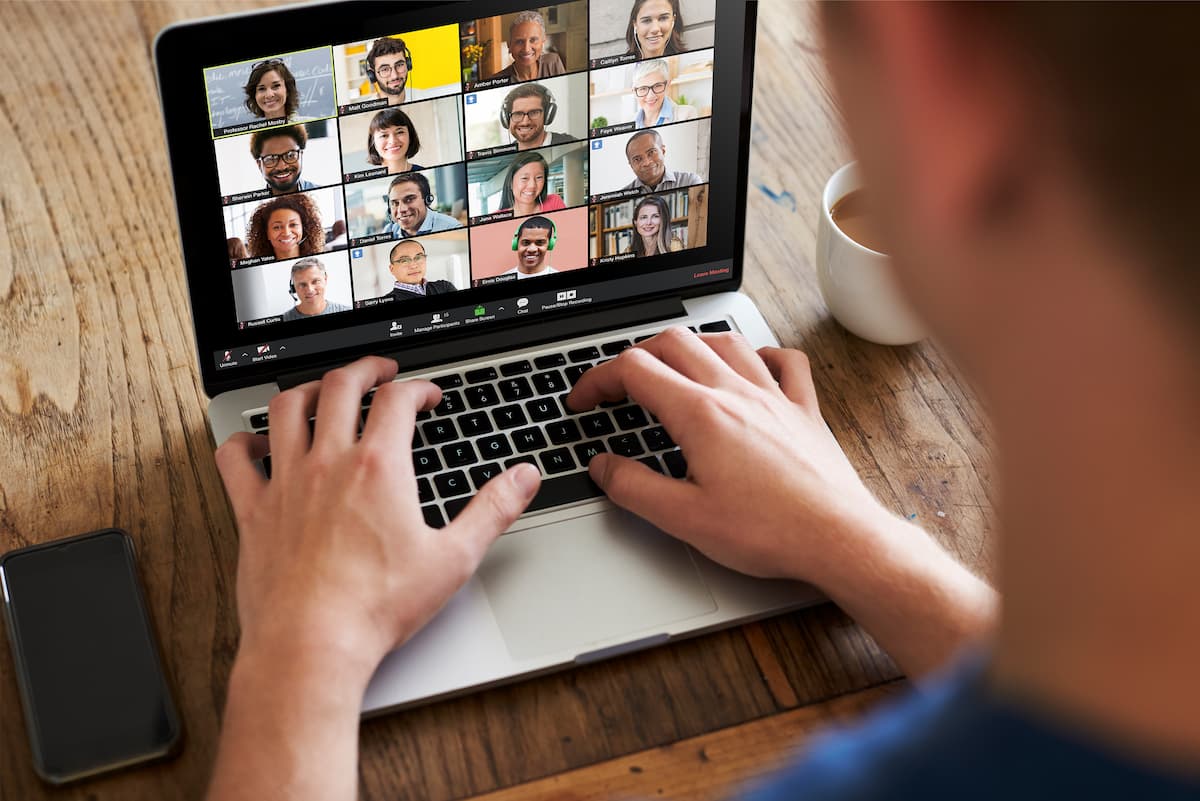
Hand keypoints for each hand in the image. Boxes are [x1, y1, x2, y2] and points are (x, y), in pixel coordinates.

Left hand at [214, 356, 540, 677]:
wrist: (312, 644)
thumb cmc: (376, 607)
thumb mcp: (453, 558)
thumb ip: (493, 510)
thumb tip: (523, 478)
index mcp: (379, 468)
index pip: (398, 399)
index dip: (418, 388)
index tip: (427, 395)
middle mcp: (329, 463)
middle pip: (341, 386)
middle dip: (364, 369)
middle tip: (378, 370)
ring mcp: (286, 483)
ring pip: (287, 408)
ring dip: (308, 389)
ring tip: (322, 390)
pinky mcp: (254, 510)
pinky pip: (236, 459)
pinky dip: (244, 440)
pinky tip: (256, 442)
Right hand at [567, 328, 890, 585]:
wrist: (838, 538)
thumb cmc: (770, 531)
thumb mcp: (684, 519)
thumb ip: (633, 488)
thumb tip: (602, 467)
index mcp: (700, 414)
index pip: (634, 370)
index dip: (597, 380)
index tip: (584, 401)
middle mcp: (736, 392)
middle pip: (674, 342)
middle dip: (635, 355)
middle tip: (618, 384)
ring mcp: (774, 396)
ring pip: (726, 341)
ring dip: (691, 345)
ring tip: (671, 365)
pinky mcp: (804, 411)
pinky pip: (785, 361)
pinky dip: (762, 354)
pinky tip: (753, 364)